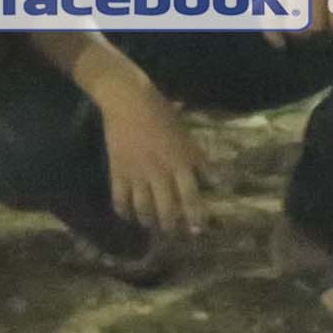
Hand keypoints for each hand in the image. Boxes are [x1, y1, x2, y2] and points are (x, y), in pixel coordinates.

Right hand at [91, 70, 208, 235]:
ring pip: (143, 208)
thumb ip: (197, 159)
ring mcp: (137, 173)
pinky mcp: (118, 171)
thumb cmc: (161, 112)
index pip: (190, 196)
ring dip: (148, 221)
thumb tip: (215, 178)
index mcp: (179, 161)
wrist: (128, 100)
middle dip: (171, 226)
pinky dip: (124, 210)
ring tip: (151, 226)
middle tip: (173, 232)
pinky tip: (127, 215)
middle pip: (166, 208)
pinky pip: (119, 198)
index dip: (195, 216)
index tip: (198, 230)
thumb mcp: (186, 135)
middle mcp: (160, 172)